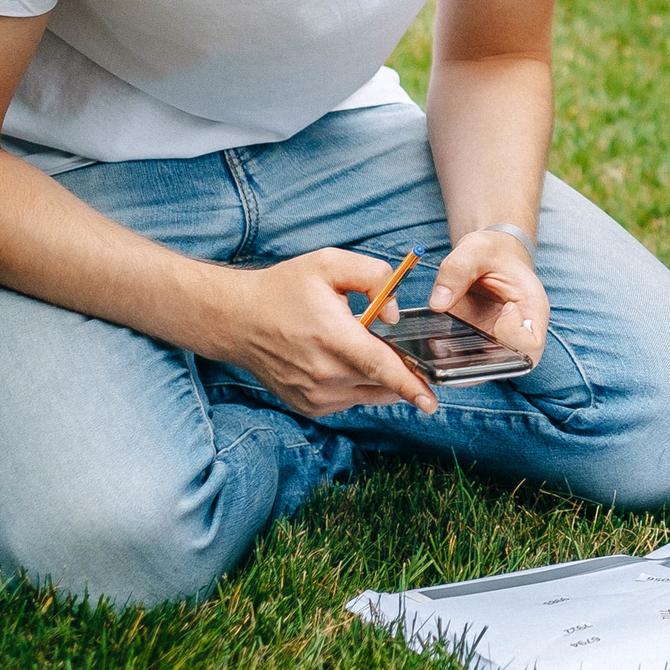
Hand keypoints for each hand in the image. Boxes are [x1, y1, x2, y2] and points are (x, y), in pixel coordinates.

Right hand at [193, 247, 440, 418]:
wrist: (237, 319)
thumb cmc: (285, 288)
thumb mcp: (330, 263)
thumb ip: (373, 276)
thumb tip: (392, 314)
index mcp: (331, 337)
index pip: (379, 366)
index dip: (409, 385)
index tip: (431, 401)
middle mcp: (324, 373)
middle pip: (380, 380)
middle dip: (397, 366)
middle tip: (392, 345)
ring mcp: (315, 395)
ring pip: (368, 392)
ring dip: (375, 374)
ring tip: (351, 345)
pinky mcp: (310, 406)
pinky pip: (350, 398)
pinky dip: (355, 382)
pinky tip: (337, 359)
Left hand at [424, 227, 549, 373]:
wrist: (488, 257)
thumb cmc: (491, 252)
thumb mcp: (475, 249)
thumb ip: (457, 270)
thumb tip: (438, 303)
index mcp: (530, 311)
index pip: (532, 345)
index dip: (516, 337)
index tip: (504, 311)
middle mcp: (515, 334)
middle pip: (505, 367)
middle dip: (477, 364)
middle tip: (450, 345)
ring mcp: (495, 343)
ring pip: (481, 371)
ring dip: (457, 366)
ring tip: (434, 348)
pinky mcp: (476, 345)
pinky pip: (463, 362)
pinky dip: (445, 359)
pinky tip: (428, 346)